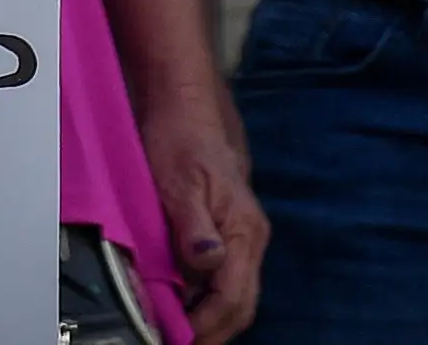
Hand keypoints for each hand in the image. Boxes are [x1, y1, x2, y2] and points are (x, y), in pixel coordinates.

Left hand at [140, 76, 268, 335]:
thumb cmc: (180, 139)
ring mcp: (242, 236)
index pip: (232, 297)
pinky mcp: (229, 231)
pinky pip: (226, 278)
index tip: (177, 338)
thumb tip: (206, 264)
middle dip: (213, 331)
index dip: (206, 326)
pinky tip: (183, 302)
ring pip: (235, 294)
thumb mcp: (180, 183)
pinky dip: (207, 299)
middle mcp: (251, 238)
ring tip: (177, 329)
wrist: (185, 106)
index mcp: (244, 231)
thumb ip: (195, 228)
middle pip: (241, 305)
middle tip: (178, 341)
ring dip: (211, 318)